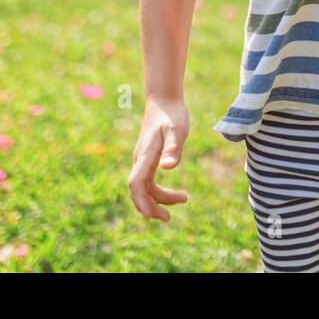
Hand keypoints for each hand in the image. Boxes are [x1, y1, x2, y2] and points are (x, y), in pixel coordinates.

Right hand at [128, 96, 189, 220]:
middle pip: (138, 190)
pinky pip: (149, 181)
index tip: (153, 215)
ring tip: (183, 199)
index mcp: (145, 156)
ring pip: (144, 187)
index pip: (136, 184)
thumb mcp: (177, 130)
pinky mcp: (148, 159)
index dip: (142, 201)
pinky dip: (159, 191)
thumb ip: (174, 148)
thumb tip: (168, 168)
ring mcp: (143, 160)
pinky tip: (175, 192)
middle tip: (168, 218)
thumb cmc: (172, 115)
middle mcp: (140, 160)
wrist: (164, 100)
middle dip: (150, 207)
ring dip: (158, 200)